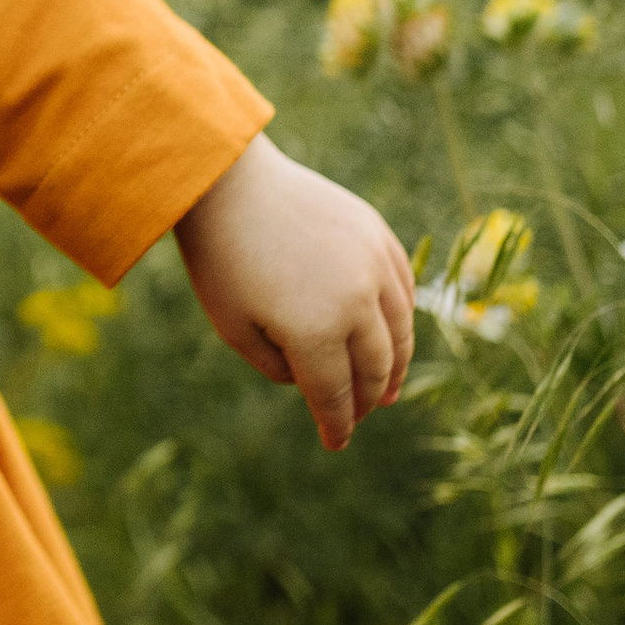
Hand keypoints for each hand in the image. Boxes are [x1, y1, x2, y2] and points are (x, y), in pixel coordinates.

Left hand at [172, 135, 417, 452]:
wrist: (228, 182)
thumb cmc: (220, 258)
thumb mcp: (234, 327)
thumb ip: (277, 368)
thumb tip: (313, 384)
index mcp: (315, 331)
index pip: (335, 395)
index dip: (337, 425)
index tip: (335, 442)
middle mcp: (355, 301)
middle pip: (373, 368)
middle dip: (366, 400)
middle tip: (360, 416)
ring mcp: (373, 264)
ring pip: (399, 331)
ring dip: (395, 366)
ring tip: (387, 388)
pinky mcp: (378, 235)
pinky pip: (403, 289)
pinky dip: (401, 320)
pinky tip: (392, 336)